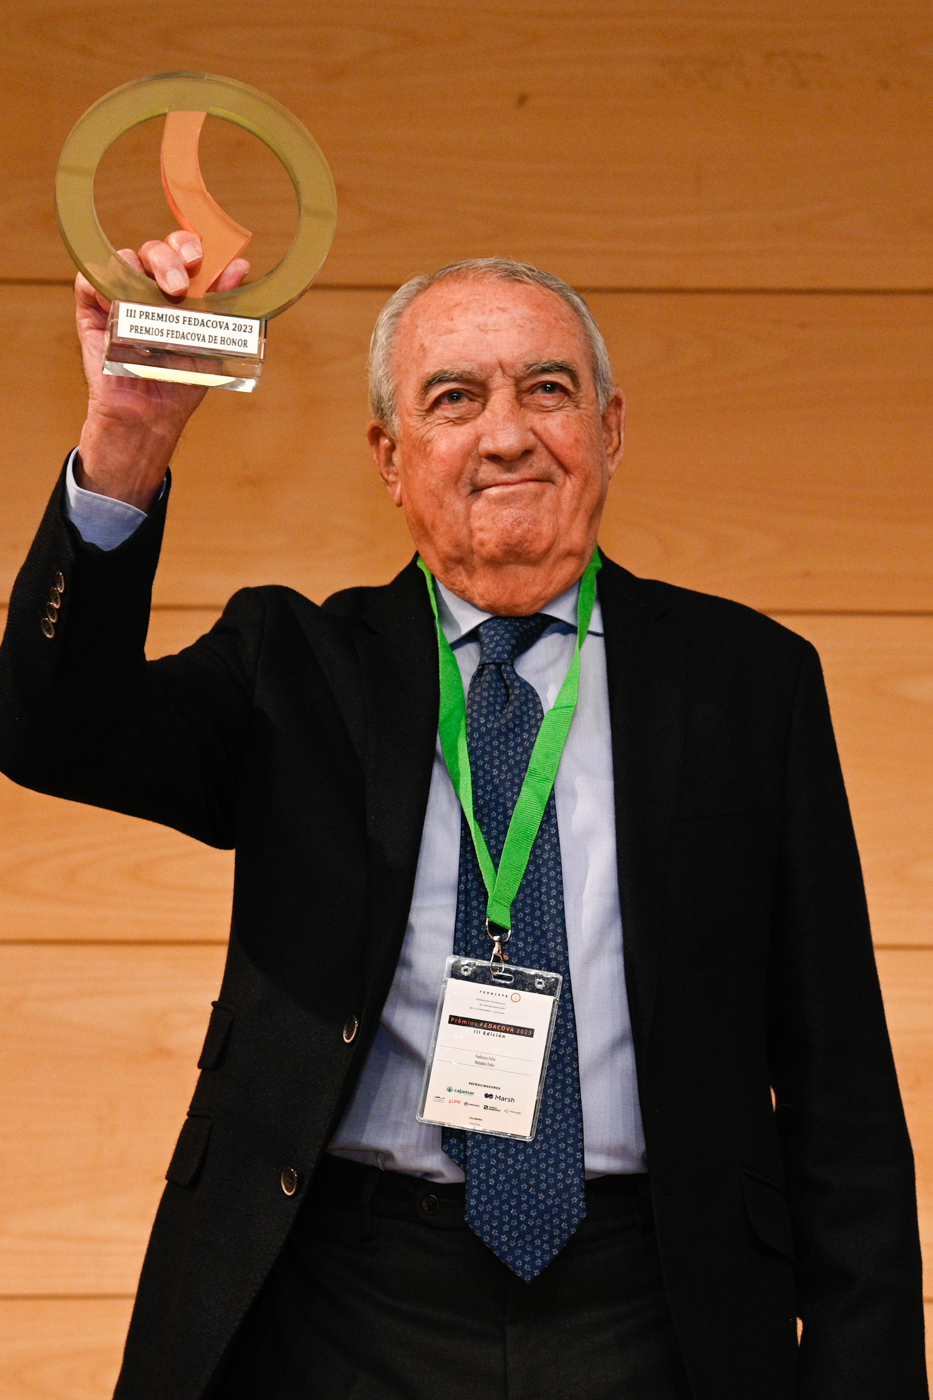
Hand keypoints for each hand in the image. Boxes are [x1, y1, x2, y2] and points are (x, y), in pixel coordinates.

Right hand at [75, 232, 249, 509]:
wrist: (151, 413)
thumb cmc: (181, 379)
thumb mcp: (210, 339)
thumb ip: (223, 303)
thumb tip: (241, 266)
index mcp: (180, 289)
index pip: (184, 252)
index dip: (190, 245)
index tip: (200, 259)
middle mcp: (150, 286)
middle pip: (156, 250)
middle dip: (169, 258)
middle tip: (179, 285)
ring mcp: (120, 295)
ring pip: (125, 259)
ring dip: (140, 271)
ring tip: (155, 301)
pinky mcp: (93, 308)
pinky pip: (91, 278)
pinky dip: (104, 282)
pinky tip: (121, 303)